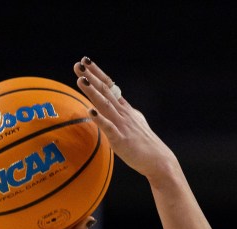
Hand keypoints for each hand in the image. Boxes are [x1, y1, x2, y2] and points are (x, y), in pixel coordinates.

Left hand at [73, 57, 176, 182]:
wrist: (158, 160)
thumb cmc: (146, 144)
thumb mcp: (136, 123)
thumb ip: (126, 113)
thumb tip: (122, 105)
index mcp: (125, 109)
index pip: (110, 86)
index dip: (97, 74)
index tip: (85, 62)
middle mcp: (123, 114)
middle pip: (105, 91)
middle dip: (91, 77)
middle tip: (78, 64)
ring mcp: (122, 126)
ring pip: (105, 105)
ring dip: (93, 92)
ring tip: (81, 80)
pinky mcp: (121, 140)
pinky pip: (108, 128)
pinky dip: (99, 119)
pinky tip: (90, 111)